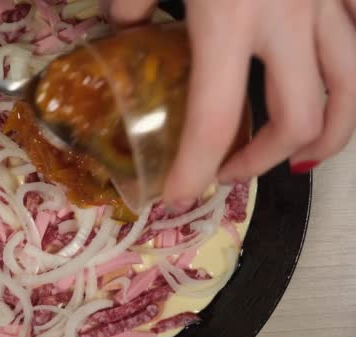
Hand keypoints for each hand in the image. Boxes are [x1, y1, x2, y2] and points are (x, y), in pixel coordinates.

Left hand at [104, 0, 355, 207]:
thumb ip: (132, 3)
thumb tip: (123, 29)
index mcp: (228, 20)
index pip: (215, 119)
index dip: (196, 169)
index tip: (177, 197)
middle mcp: (287, 19)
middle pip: (297, 118)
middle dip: (264, 161)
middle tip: (231, 173)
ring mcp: (325, 2)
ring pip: (349, 88)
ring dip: (327, 136)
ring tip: (300, 159)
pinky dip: (350, 80)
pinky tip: (334, 92)